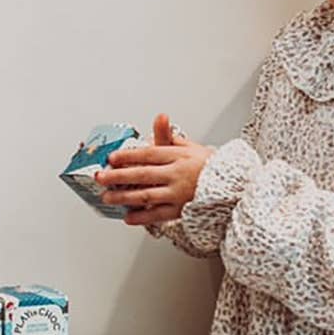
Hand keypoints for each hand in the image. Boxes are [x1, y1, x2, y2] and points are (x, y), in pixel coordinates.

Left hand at [95, 114, 213, 225]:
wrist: (232, 187)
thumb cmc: (209, 166)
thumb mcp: (190, 147)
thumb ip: (170, 136)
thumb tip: (160, 118)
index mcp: (178, 156)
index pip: (148, 154)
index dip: (127, 156)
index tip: (111, 158)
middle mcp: (177, 174)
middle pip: (142, 174)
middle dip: (117, 177)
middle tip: (100, 177)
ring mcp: (178, 193)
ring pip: (146, 195)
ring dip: (123, 197)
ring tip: (107, 197)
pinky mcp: (181, 210)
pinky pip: (157, 215)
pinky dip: (141, 217)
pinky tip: (127, 217)